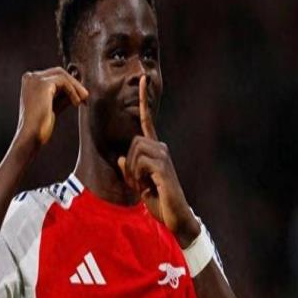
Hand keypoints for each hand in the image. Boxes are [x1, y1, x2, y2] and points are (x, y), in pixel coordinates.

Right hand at [15, 67, 88, 146]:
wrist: (31, 135)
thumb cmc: (41, 124)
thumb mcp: (55, 105)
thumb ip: (64, 95)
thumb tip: (79, 88)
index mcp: (30, 81)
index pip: (54, 75)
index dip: (70, 83)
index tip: (81, 95)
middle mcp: (30, 77)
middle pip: (59, 72)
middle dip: (74, 83)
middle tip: (85, 96)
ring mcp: (35, 79)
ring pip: (62, 75)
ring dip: (76, 87)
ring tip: (83, 100)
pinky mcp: (42, 83)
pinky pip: (64, 82)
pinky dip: (73, 91)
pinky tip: (76, 103)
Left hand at [118, 76, 199, 247]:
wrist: (175, 217)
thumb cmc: (159, 200)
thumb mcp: (139, 184)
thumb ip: (129, 169)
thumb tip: (121, 158)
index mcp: (155, 150)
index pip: (147, 121)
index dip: (144, 100)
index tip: (142, 79)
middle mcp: (161, 148)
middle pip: (134, 141)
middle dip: (129, 165)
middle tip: (136, 183)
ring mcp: (164, 156)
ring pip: (135, 151)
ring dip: (132, 172)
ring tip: (143, 187)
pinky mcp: (163, 166)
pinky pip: (139, 162)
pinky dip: (136, 176)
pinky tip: (147, 187)